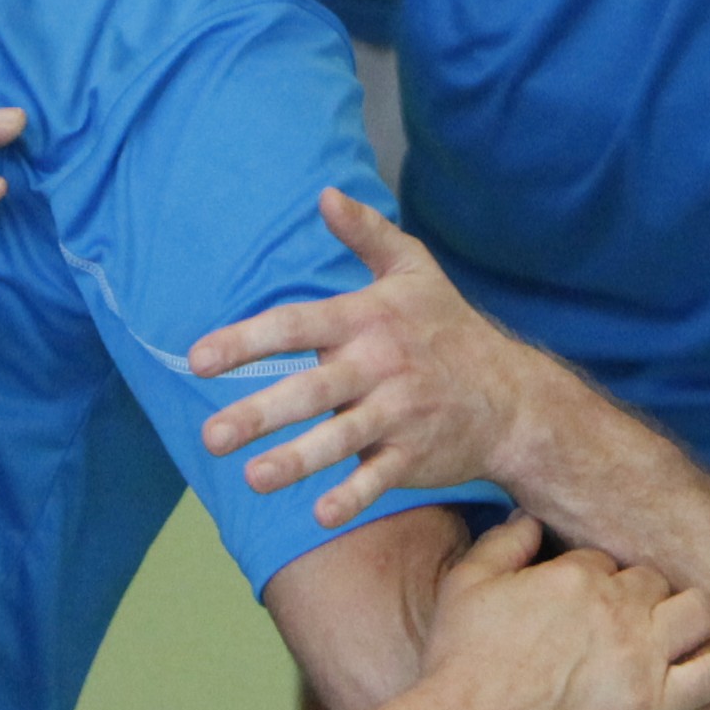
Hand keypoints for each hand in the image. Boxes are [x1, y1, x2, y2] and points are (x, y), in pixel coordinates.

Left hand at [193, 191, 545, 520]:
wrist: (512, 396)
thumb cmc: (448, 328)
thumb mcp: (413, 269)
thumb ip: (366, 232)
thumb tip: (324, 194)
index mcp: (368, 319)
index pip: (297, 325)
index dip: (247, 341)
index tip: (197, 359)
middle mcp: (380, 366)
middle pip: (312, 391)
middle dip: (259, 413)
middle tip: (209, 437)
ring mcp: (399, 414)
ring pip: (341, 440)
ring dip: (296, 461)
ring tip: (252, 479)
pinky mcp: (415, 456)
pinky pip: (380, 479)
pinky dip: (352, 497)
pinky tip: (319, 515)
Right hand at [418, 514, 709, 709]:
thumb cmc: (459, 661)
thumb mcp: (466, 583)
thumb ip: (502, 542)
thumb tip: (528, 519)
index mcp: (576, 572)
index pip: (606, 560)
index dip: (594, 584)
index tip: (578, 609)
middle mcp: (618, 605)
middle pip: (655, 581)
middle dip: (646, 596)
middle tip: (623, 628)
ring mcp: (644, 656)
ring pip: (698, 609)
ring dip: (698, 610)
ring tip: (693, 623)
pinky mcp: (659, 704)